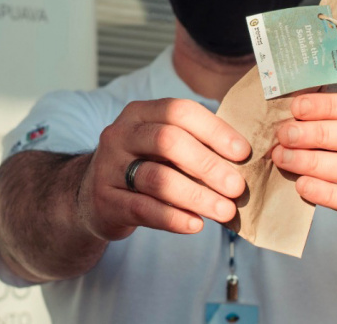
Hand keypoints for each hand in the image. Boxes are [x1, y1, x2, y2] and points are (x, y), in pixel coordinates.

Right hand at [77, 98, 249, 240]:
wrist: (93, 196)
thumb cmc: (142, 167)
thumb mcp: (161, 146)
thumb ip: (194, 144)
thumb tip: (243, 158)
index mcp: (140, 113)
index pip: (179, 111)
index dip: (214, 130)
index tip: (242, 153)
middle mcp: (120, 134)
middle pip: (168, 141)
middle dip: (208, 164)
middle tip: (237, 187)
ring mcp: (108, 167)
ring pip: (157, 178)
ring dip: (196, 196)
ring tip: (225, 211)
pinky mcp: (105, 200)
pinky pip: (143, 209)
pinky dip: (174, 218)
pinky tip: (196, 225)